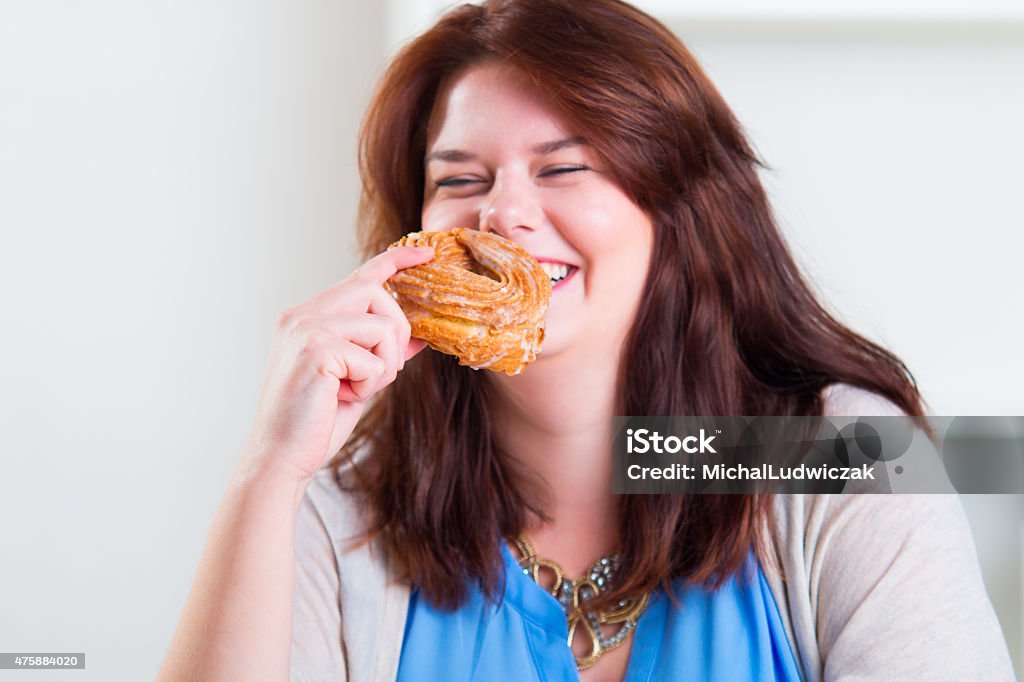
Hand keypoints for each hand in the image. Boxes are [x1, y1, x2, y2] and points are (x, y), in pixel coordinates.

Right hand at [241, 245, 433, 481]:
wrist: (281, 458)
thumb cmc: (316, 420)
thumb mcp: (357, 378)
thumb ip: (381, 350)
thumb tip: (419, 335)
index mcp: (308, 316)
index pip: (359, 277)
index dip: (396, 261)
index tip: (426, 254)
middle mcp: (303, 314)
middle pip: (375, 293)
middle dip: (396, 331)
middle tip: (382, 370)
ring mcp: (305, 328)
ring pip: (381, 326)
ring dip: (383, 366)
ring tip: (354, 389)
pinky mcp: (314, 350)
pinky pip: (372, 359)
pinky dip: (368, 385)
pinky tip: (340, 398)